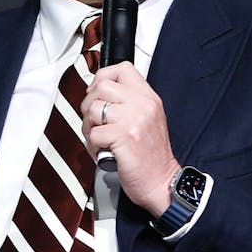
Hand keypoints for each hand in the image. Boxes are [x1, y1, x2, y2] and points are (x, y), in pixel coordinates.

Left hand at [81, 61, 180, 215]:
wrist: (162, 182)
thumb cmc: (151, 156)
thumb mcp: (147, 120)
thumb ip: (128, 103)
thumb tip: (99, 92)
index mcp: (148, 97)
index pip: (122, 68)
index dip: (102, 77)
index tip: (98, 94)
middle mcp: (142, 105)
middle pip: (101, 86)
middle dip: (89, 104)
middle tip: (94, 121)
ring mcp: (134, 119)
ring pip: (93, 109)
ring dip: (89, 127)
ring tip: (99, 139)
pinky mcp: (124, 136)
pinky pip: (94, 133)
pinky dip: (92, 145)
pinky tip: (103, 152)